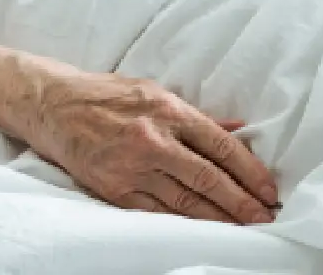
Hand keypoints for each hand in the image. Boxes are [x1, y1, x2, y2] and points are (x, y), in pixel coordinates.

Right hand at [30, 70, 278, 224]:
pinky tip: (202, 230)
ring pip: (185, 201)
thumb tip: (237, 128)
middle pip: (208, 177)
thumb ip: (195, 114)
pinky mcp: (114, 188)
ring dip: (218, 217)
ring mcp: (132, 166)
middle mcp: (153, 139)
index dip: (249, 171)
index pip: (221, 146)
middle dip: (241, 201)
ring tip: (242, 229)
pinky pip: (155, 212)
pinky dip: (182, 223)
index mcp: (168, 110)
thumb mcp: (154, 91)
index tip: (268, 190)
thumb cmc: (106, 94)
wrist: (54, 105)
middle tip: (265, 218)